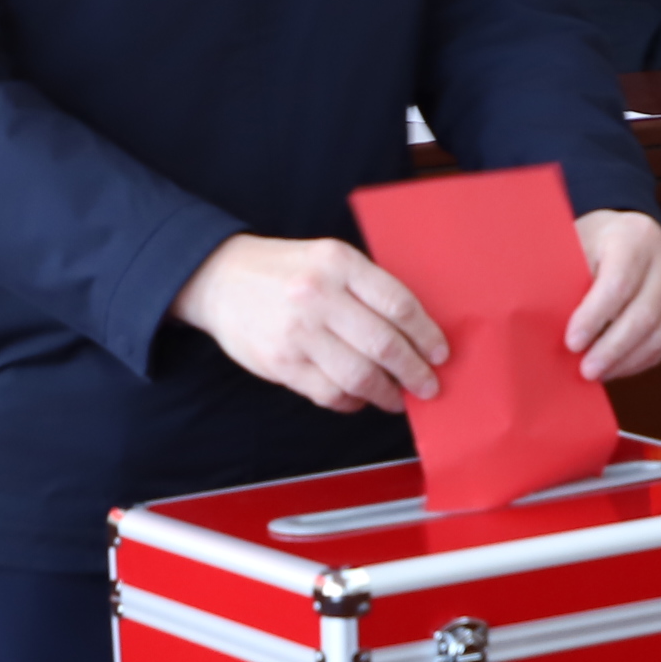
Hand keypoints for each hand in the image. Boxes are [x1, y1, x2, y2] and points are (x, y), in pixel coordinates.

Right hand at [172, 234, 448, 413]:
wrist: (220, 279)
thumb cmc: (285, 271)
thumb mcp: (328, 259)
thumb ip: (367, 288)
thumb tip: (415, 335)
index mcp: (338, 263)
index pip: (398, 304)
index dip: (426, 334)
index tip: (440, 353)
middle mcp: (318, 296)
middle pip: (384, 344)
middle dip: (415, 371)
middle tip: (428, 385)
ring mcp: (298, 332)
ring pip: (360, 376)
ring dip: (387, 393)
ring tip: (397, 397)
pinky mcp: (282, 363)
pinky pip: (330, 393)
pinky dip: (353, 401)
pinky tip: (361, 397)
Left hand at [566, 211, 660, 382]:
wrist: (620, 232)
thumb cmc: (588, 241)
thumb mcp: (574, 244)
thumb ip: (566, 278)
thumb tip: (546, 321)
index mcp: (635, 236)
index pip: (619, 282)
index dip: (595, 316)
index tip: (572, 342)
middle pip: (645, 313)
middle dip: (612, 347)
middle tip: (585, 370)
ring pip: (659, 333)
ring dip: (624, 360)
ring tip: (596, 374)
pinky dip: (635, 361)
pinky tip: (611, 369)